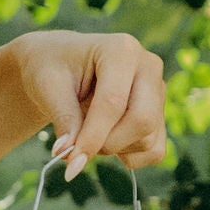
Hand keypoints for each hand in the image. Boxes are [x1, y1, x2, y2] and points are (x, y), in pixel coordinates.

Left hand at [6, 29, 166, 175]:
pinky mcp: (160, 114)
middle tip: (77, 147)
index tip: (69, 159)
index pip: (113, 102)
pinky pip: (154, 151)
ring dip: (114, 149)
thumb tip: (72, 158)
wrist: (62, 67)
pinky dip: (129, 156)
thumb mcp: (48, 87)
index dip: (92, 136)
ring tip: (88, 131)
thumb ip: (63, 118)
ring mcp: (158, 91)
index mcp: (122, 50)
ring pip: (147, 139)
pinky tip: (107, 139)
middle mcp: (148, 67)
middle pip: (143, 120)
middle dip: (107, 143)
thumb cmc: (52, 68)